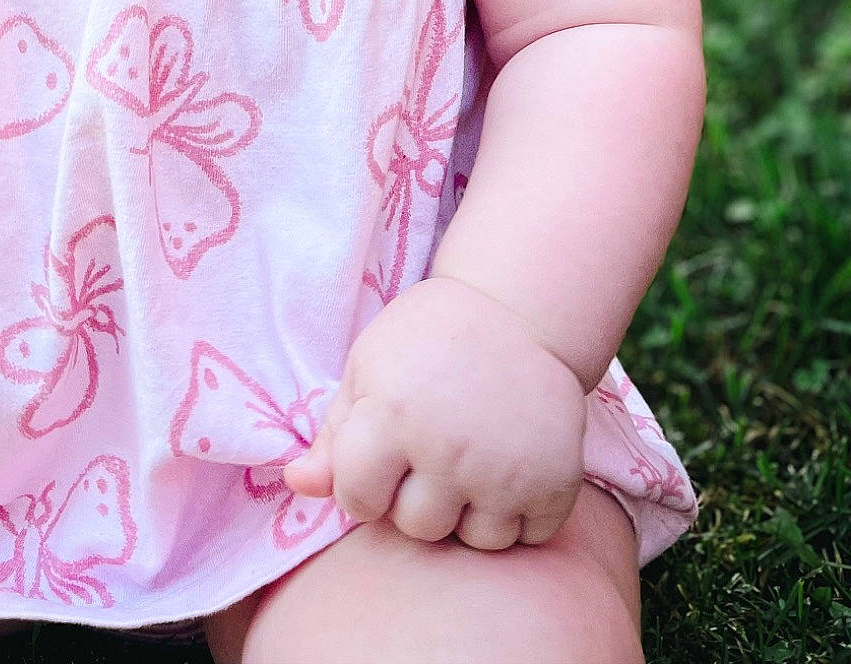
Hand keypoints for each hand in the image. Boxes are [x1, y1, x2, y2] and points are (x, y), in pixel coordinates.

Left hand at [284, 276, 587, 549]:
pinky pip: (527, 538)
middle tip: (431, 451)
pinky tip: (508, 467)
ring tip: (470, 459)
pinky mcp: (556, 481)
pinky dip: (518, 514)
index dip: (361, 486)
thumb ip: (332, 437)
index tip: (378, 459)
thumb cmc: (426, 339)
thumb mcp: (367, 369)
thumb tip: (296, 485)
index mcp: (391, 415)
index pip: (356, 499)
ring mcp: (505, 470)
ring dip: (469, 512)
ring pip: (474, 540)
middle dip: (416, 499)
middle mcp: (448, 449)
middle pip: (417, 527)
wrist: (516, 311)